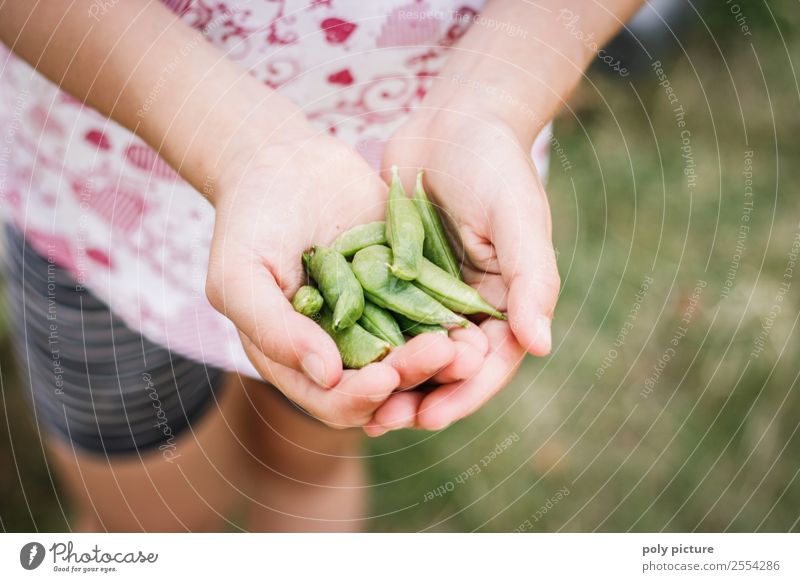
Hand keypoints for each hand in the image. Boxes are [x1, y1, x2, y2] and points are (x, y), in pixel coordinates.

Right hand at [204, 125, 483, 428]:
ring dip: (442, 357)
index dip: (359, 399)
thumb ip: (274, 329)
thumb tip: (327, 376)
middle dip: (412, 376)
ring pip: (416, 353)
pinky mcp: (406, 287)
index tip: (385, 379)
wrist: (285, 162)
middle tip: (442, 354)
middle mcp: (342, 348)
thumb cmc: (250, 221)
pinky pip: (434, 310)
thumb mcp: (239, 275)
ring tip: (467, 344)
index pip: (332, 400)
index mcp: (298, 359)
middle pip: (384, 384)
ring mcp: (378, 318)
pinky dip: (452, 317)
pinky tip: (471, 313)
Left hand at [366, 107, 559, 433]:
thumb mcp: (519, 218)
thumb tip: (542, 347)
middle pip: (444, 367)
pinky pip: (380, 316)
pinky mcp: (397, 276)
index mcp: (507, 302)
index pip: (488, 363)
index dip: (462, 393)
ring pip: (409, 350)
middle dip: (416, 396)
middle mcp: (469, 306)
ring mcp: (431, 293)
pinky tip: (336, 360)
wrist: (453, 121)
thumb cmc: (496, 164)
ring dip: (386, 379)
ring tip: (354, 406)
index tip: (430, 416)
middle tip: (380, 422)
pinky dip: (365, 341)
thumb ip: (533, 280)